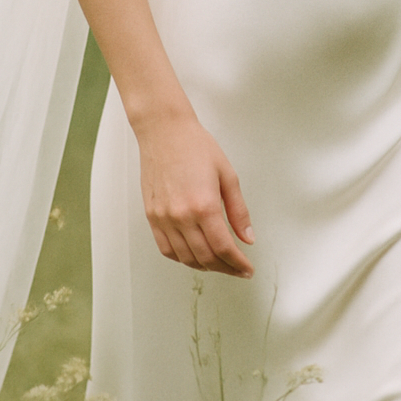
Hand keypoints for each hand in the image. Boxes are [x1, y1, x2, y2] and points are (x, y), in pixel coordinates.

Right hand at [136, 111, 254, 275]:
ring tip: (220, 264)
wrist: (164, 132)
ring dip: (205, 266)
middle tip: (238, 269)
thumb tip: (248, 238)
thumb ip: (239, 211)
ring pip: (185, 258)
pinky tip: (194, 255)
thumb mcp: (228, 175)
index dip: (238, 264)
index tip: (247, 269)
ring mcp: (164, 218)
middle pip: (205, 258)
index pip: (223, 248)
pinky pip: (166, 249)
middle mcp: (181, 216)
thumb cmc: (196, 147)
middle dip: (225, 268)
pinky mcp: (152, 216)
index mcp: (204, 205)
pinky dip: (182, 258)